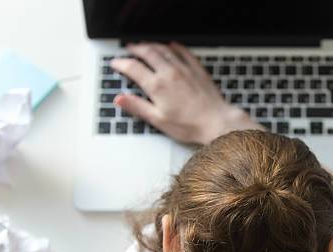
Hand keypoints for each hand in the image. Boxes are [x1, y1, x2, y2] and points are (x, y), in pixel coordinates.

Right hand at [111, 42, 258, 144]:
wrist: (216, 122)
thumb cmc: (189, 125)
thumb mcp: (158, 120)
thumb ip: (137, 107)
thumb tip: (120, 99)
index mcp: (157, 86)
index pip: (132, 67)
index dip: (121, 63)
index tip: (116, 63)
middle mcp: (169, 73)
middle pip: (147, 52)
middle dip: (135, 48)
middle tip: (129, 48)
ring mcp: (184, 69)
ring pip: (164, 49)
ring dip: (152, 45)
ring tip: (145, 45)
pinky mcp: (197, 70)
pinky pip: (184, 52)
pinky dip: (174, 47)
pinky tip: (171, 45)